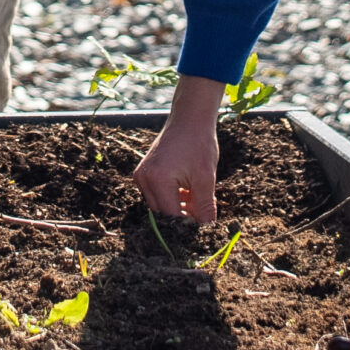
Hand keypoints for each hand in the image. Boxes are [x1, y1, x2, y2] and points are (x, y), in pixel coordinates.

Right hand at [133, 76, 226, 222]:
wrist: (189, 119)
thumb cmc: (198, 143)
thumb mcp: (206, 177)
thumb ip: (205, 206)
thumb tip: (208, 229)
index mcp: (158, 180)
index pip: (172, 217)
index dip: (188, 226)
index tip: (203, 231)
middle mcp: (144, 179)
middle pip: (163, 214)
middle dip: (183, 218)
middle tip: (203, 217)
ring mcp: (141, 176)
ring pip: (160, 207)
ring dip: (178, 208)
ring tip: (197, 198)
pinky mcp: (144, 173)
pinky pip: (157, 196)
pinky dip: (173, 198)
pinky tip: (188, 191)